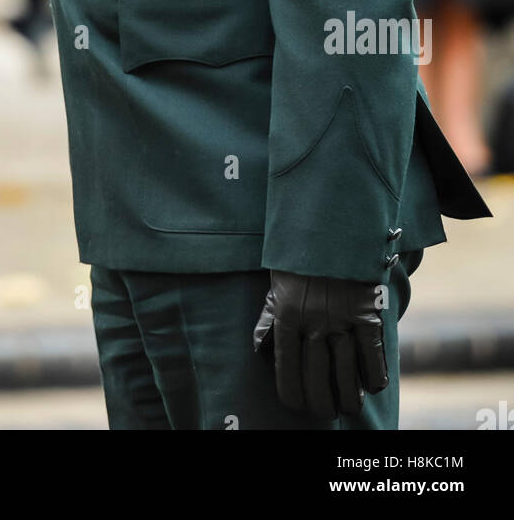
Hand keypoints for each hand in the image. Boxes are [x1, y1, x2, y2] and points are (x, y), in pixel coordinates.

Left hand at [252, 271, 387, 417]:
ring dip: (349, 398)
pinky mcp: (368, 312)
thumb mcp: (276, 287)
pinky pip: (373, 357)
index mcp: (286, 317)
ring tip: (349, 405)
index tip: (300, 407)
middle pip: (317, 382)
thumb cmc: (299, 258)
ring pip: (347, 377)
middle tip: (327, 411)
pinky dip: (374, 378)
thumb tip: (261, 351)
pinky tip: (371, 385)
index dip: (294, 398)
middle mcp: (312, 322)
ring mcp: (342, 319)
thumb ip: (270, 321)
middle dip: (322, 405)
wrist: (329, 224)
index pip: (287, 374)